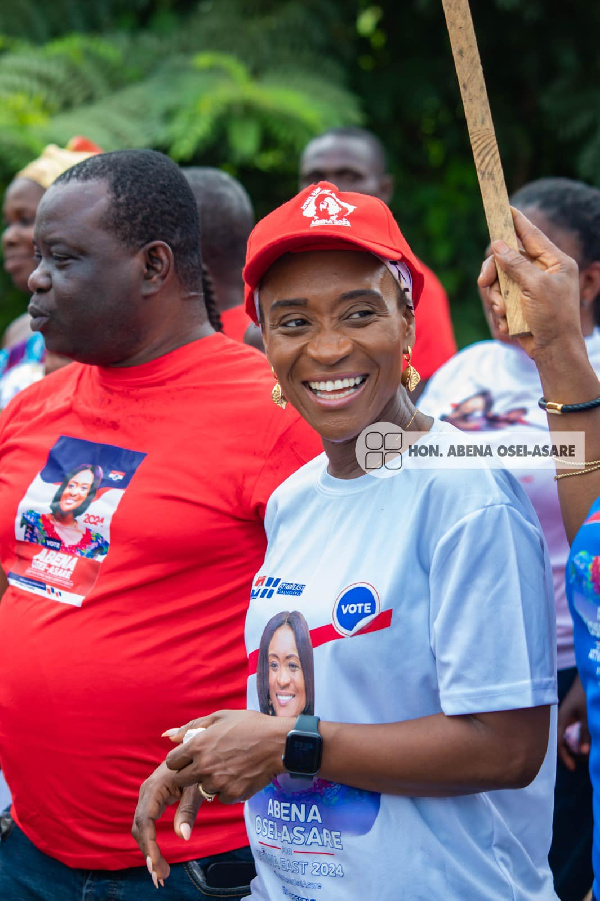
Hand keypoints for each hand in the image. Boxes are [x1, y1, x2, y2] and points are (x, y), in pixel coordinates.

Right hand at [132, 761, 201, 885]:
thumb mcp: (196, 788)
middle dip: (149, 853)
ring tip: (161, 873)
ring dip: (149, 851)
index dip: (148, 843)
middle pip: (140, 828)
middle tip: (161, 876)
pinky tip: (157, 860)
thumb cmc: (197, 768)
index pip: (145, 820)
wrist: (195, 753)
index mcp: (154, 788)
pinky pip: (146, 826)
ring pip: (141, 830)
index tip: (155, 864)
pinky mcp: (152, 802)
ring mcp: (147, 798)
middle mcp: (146, 793)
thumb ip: (188, 810)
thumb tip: (182, 837)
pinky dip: (150, 844)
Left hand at [165, 709, 286, 804]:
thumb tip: (169, 736)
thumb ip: (192, 726)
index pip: (171, 762)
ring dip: (211, 782)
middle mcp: (204, 766)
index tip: (190, 758)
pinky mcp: (232, 794)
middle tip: (208, 764)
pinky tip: (239, 775)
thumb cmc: (250, 725)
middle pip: (182, 780)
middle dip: (190, 773)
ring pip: (203, 789)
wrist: (279, 743)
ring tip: (229, 767)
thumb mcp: (221, 717)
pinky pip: (221, 797)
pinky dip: (227, 790)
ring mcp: (218, 782)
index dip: (180, 760)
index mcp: (198, 745)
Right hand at [478, 207, 581, 358]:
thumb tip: (499, 245)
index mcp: (554, 262)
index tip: (503, 206)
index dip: (515, 220)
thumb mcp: (536, 286)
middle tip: (484, 281)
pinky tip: (509, 323)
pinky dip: (500, 311)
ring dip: (496, 297)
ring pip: (498, 280)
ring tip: (504, 312)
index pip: (531, 234)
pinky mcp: (518, 303)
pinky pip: (499, 298)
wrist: (552, 351)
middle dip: (493, 272)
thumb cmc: (553, 318)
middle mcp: (541, 271)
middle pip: (506, 258)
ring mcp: (528, 288)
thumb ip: (516, 263)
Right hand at [557, 674, 589, 771]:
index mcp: (561, 718)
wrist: (587, 678)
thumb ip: (585, 733)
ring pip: (563, 735)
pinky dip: (573, 738)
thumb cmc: (586, 694)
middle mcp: (560, 718)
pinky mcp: (571, 714)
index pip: (558, 742)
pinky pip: (568, 730)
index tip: (573, 768)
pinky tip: (580, 742)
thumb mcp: (588, 715)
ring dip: (570, 746)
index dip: (564, 756)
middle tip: (575, 765)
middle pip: (558, 740)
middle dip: (565, 753)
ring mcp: (565, 715)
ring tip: (579, 756)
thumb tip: (585, 752)